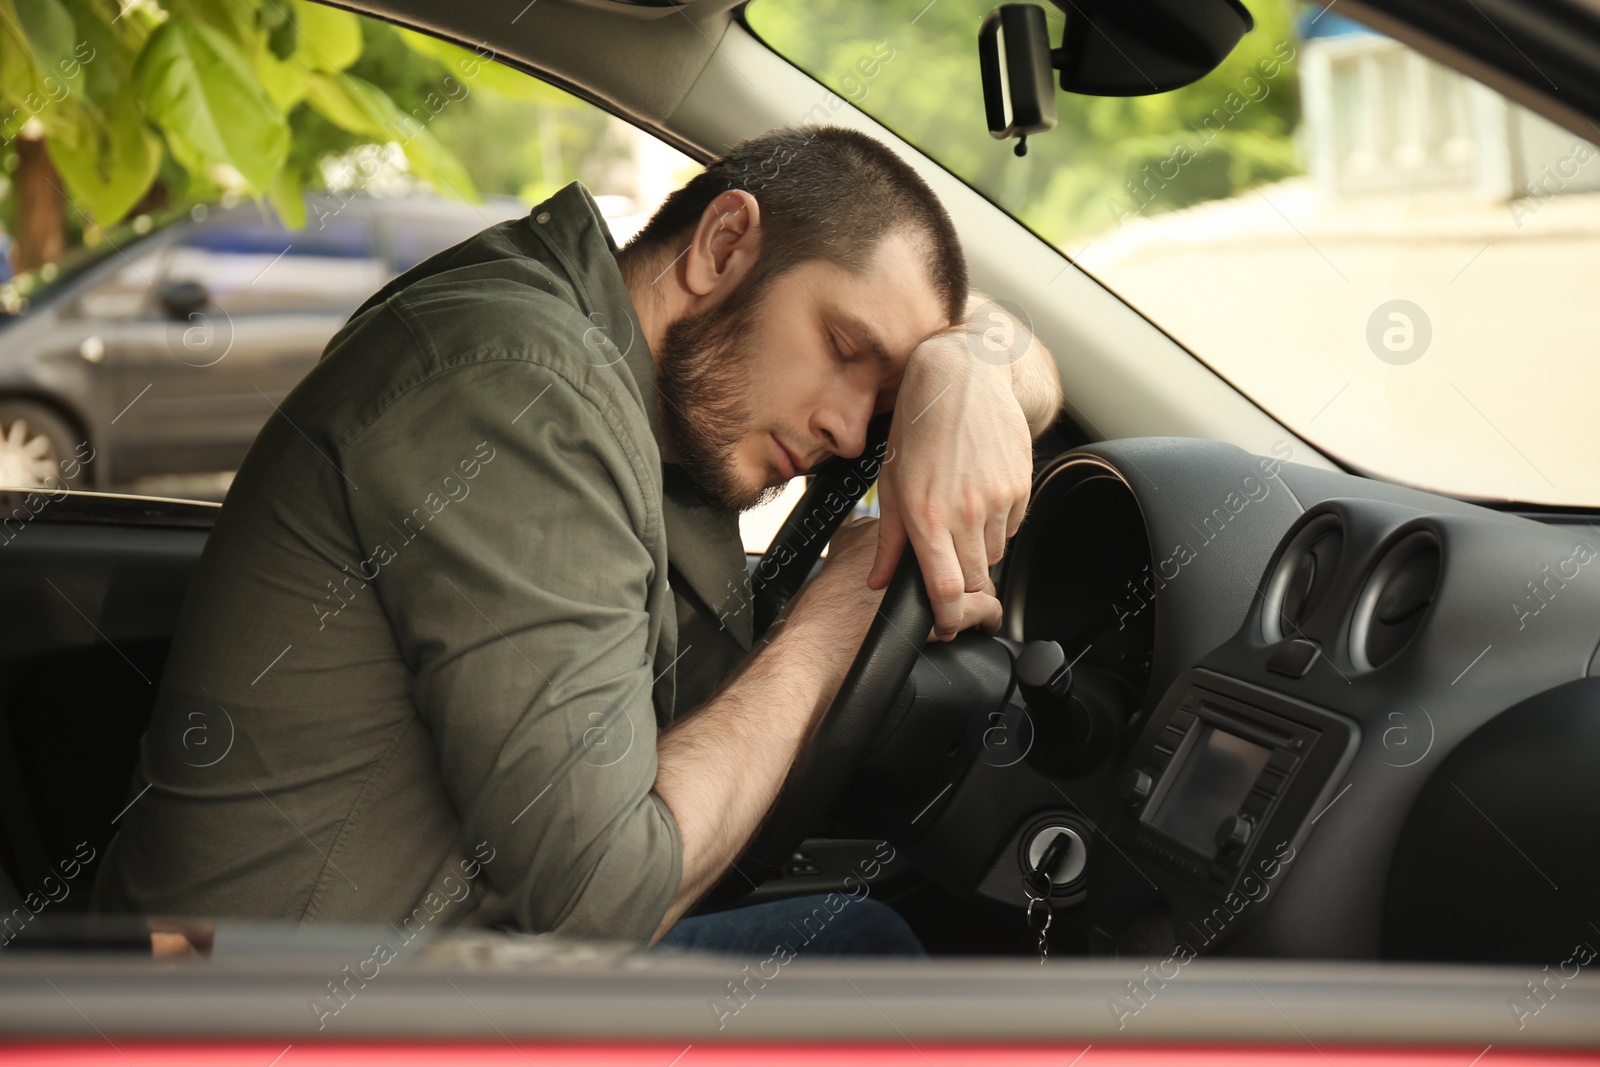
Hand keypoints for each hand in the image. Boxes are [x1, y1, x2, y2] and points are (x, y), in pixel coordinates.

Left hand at [868, 330, 1031, 640]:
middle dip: (963, 582)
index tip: (948, 623)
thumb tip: (879, 581)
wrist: (964, 377)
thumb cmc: (920, 425)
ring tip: (960, 511)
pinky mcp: (1021, 486)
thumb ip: (888, 539)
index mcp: (926, 514)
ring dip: (978, 547)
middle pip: (974, 578)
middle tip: (949, 564)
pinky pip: (1012, 526)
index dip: (949, 616)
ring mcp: (998, 499)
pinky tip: (979, 493)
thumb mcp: (892, 482)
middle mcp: (965, 510)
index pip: (946, 589)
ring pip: (994, 553)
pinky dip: (997, 523)